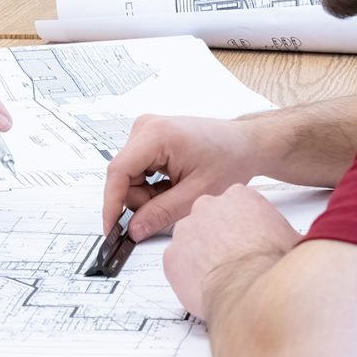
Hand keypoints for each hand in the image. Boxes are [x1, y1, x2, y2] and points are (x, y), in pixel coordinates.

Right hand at [102, 113, 267, 240]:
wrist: (245, 144)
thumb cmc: (230, 159)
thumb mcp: (198, 193)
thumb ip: (162, 213)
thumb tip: (133, 230)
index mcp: (155, 135)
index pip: (118, 171)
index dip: (111, 203)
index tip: (111, 228)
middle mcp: (144, 127)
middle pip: (123, 176)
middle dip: (141, 199)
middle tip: (171, 206)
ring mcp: (145, 131)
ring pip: (129, 175)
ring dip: (148, 192)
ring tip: (178, 191)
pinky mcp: (148, 137)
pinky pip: (137, 169)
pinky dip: (152, 184)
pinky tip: (174, 183)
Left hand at [161, 183, 297, 319]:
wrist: (254, 292)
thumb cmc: (275, 266)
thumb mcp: (296, 240)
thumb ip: (290, 232)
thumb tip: (305, 238)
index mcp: (240, 197)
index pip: (237, 203)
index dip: (245, 224)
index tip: (251, 238)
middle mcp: (207, 206)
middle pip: (210, 218)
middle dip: (220, 236)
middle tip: (237, 258)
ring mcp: (185, 230)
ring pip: (191, 240)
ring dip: (203, 254)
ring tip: (224, 275)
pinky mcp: (171, 256)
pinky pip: (178, 264)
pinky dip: (189, 274)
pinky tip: (208, 286)